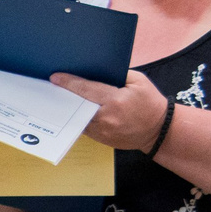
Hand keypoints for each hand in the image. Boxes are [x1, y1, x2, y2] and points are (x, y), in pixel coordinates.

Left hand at [49, 69, 170, 151]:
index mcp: (115, 101)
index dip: (69, 83)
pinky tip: (71, 111)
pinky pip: (84, 128)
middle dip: (66, 96)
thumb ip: (119, 74)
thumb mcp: (139, 82)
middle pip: (78, 105)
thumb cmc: (150, 103)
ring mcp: (102, 132)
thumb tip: (97, 71)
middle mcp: (106, 118)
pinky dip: (77, 119)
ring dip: (69, 109)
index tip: (55, 77)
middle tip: (52, 87)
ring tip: (59, 98)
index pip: (86, 90)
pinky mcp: (101, 140)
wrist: (159, 131)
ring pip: (78, 119)